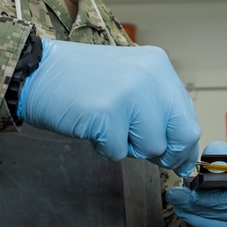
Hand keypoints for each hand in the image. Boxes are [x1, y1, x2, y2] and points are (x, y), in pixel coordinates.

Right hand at [18, 39, 200, 170]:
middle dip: (165, 153)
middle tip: (140, 149)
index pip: (188, 116)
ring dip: (128, 148)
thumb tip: (181, 152)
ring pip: (152, 147)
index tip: (177, 160)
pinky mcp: (107, 113)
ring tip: (106, 126)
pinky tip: (90, 127)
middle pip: (182, 135)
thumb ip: (155, 107)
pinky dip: (103, 148)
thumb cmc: (79, 81)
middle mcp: (150, 76)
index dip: (183, 145)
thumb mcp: (128, 80)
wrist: (37, 71)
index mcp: (158, 66)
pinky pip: (119, 152)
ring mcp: (129, 94)